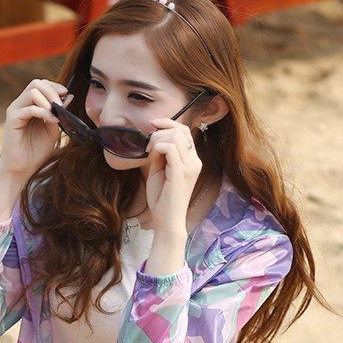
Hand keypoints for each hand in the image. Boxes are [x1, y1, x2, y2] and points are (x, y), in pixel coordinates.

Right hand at [0, 78, 72, 179]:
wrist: (22, 168)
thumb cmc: (35, 151)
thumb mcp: (52, 130)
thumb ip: (58, 113)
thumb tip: (69, 96)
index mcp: (29, 105)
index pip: (41, 85)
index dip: (54, 86)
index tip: (67, 94)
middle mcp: (21, 105)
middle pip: (36, 83)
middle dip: (52, 90)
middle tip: (61, 104)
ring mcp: (15, 111)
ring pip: (32, 91)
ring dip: (48, 100)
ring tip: (56, 114)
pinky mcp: (12, 119)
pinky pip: (29, 108)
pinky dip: (44, 112)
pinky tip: (53, 121)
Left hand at [143, 118, 202, 234]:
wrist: (166, 220)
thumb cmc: (162, 198)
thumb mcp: (160, 170)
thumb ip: (161, 154)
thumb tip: (155, 139)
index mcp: (192, 160)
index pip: (184, 131)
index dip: (168, 123)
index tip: (151, 125)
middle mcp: (195, 161)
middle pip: (180, 130)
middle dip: (160, 131)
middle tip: (147, 146)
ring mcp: (190, 166)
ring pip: (175, 136)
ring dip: (157, 140)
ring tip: (148, 153)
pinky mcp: (181, 172)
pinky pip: (170, 148)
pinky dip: (157, 148)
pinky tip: (151, 157)